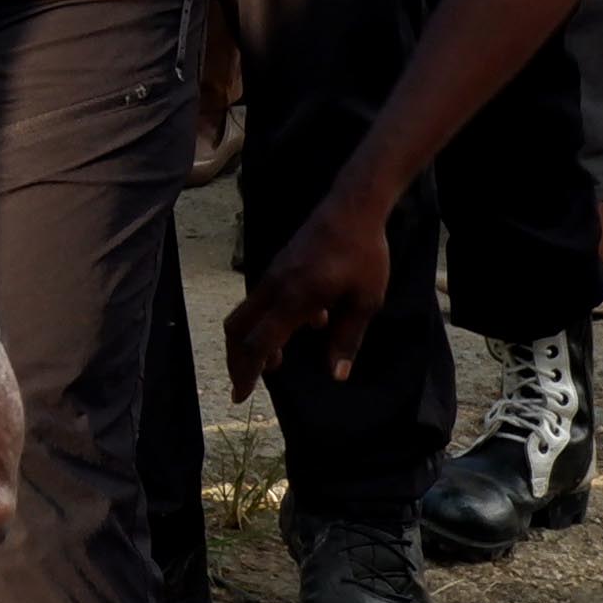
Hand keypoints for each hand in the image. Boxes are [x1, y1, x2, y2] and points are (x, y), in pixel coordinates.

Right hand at [221, 192, 392, 396]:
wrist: (354, 206)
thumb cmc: (364, 254)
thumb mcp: (365, 301)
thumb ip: (347, 339)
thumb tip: (336, 375)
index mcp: (294, 298)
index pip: (259, 343)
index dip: (247, 372)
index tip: (240, 396)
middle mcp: (275, 286)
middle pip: (238, 328)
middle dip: (236, 359)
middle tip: (244, 384)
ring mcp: (274, 273)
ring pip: (248, 313)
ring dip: (253, 340)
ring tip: (274, 363)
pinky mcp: (280, 265)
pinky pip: (264, 299)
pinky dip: (269, 320)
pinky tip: (310, 324)